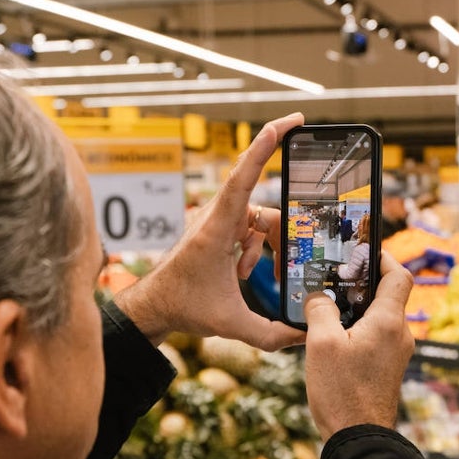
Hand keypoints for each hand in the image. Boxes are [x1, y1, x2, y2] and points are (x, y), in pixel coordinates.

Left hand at [115, 113, 305, 350]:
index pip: (244, 178)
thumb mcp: (231, 325)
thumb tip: (305, 336)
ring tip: (253, 275)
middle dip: (282, 235)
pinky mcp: (217, 227)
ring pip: (259, 219)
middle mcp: (215, 216)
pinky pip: (249, 227)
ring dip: (266, 247)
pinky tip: (243, 273)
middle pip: (265, 209)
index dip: (266, 147)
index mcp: (216, 229)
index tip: (288, 123)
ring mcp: (216, 220)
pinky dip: (254, 248)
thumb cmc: (183, 307)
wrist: (153, 306)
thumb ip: (272, 334)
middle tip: (286, 260)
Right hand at [303, 252, 413, 440]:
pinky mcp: (388, 368)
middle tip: (335, 280)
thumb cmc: (342, 393)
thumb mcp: (321, 344)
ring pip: (380, 318)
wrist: (359, 439)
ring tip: (328, 311)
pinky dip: (358, 331)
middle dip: (361, 285)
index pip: (399, 275)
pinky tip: (333, 340)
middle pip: (387, 296)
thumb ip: (320, 310)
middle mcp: (400, 334)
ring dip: (357, 310)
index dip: (383, 258)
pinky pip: (376, 338)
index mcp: (389, 321)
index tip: (364, 252)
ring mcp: (396, 353)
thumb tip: (318, 298)